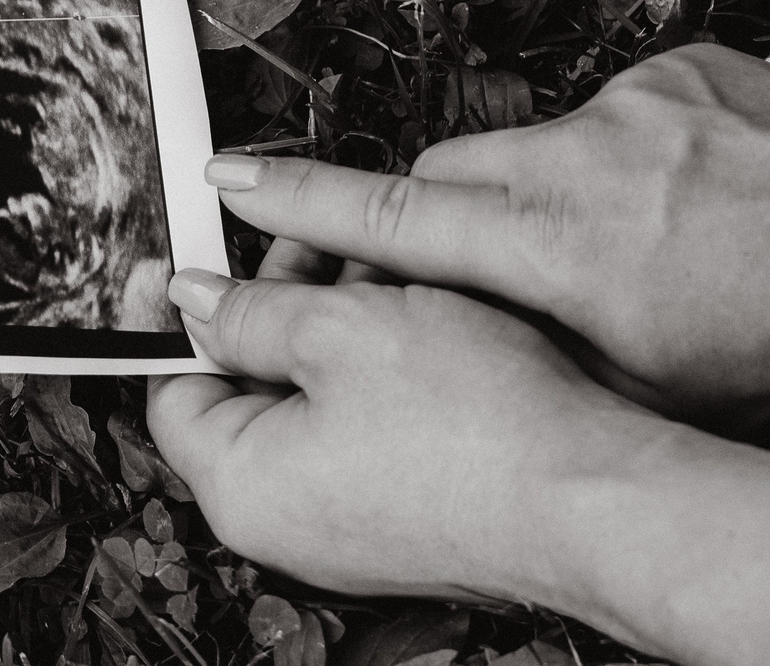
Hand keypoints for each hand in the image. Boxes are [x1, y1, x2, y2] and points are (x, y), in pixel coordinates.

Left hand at [145, 269, 692, 604]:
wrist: (593, 499)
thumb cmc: (474, 425)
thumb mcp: (338, 330)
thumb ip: (249, 310)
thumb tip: (190, 299)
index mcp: (242, 485)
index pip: (176, 387)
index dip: (194, 310)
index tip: (217, 255)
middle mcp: (289, 521)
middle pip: (252, 388)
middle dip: (286, 305)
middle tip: (325, 244)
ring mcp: (353, 525)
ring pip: (321, 400)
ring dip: (348, 328)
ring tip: (397, 273)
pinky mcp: (411, 517)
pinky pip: (374, 430)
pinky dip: (390, 372)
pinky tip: (435, 323)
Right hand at [206, 44, 769, 408]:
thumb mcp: (655, 387)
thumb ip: (546, 355)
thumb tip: (484, 344)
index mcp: (547, 246)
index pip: (388, 214)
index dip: (294, 199)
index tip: (224, 175)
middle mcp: (569, 161)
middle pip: (448, 171)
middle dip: (433, 215)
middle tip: (457, 264)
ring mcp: (625, 106)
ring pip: (537, 146)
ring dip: (550, 196)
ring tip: (634, 248)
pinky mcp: (680, 70)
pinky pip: (620, 114)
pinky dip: (631, 159)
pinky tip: (697, 202)